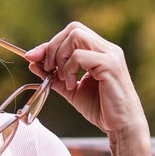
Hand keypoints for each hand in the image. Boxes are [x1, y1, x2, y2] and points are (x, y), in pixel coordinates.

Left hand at [26, 22, 148, 146]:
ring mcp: (110, 55)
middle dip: (53, 47)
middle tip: (49, 69)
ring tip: (64, 79)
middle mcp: (107, 48)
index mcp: (100, 51)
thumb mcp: (71, 89)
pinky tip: (72, 86)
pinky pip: (80, 56)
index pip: (72, 32)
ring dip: (61, 57)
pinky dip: (69, 69)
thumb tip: (34, 62)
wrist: (121, 126)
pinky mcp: (110, 65)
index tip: (33, 57)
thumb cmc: (101, 109)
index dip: (50, 43)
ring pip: (76, 37)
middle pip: (73, 29)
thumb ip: (54, 76)